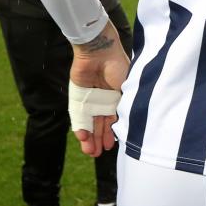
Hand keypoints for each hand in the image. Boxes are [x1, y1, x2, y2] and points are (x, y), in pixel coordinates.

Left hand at [70, 22, 129, 156]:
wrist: (100, 51)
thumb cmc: (118, 66)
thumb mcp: (127, 87)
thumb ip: (125, 105)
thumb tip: (127, 122)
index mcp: (117, 98)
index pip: (114, 120)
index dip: (112, 134)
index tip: (111, 146)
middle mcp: (103, 100)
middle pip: (100, 124)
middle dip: (99, 139)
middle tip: (97, 154)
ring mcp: (90, 99)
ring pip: (89, 122)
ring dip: (89, 137)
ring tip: (89, 152)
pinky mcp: (77, 96)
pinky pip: (78, 114)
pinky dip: (80, 126)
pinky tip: (82, 137)